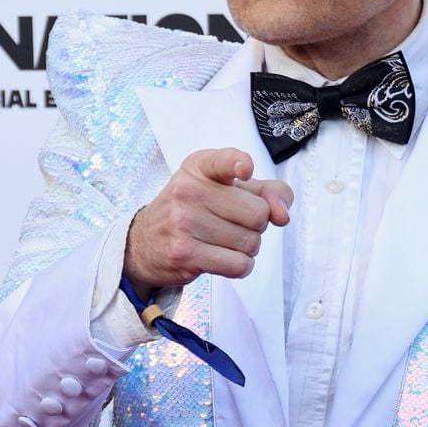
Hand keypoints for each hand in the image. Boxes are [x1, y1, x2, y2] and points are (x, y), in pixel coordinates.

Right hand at [123, 148, 292, 293]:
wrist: (145, 242)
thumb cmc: (197, 210)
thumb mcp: (230, 188)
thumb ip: (269, 192)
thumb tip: (283, 215)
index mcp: (201, 166)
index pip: (224, 160)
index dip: (239, 163)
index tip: (245, 169)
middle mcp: (189, 189)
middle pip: (258, 214)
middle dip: (257, 225)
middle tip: (234, 222)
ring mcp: (184, 222)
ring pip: (251, 243)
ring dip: (247, 247)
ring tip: (224, 240)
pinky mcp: (184, 253)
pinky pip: (238, 265)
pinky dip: (240, 266)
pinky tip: (223, 257)